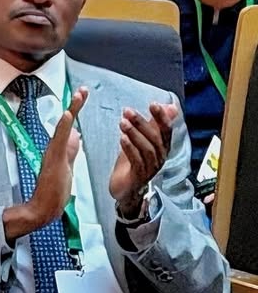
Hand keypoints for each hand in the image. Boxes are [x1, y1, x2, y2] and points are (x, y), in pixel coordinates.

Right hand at [3, 87, 87, 241]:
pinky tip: (68, 115)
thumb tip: (76, 136)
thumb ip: (71, 151)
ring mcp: (53, 154)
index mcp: (59, 150)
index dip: (76, 110)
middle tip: (82, 90)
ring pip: (63, 128)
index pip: (69, 127)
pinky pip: (59, 140)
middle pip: (66, 123)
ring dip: (71, 111)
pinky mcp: (54, 160)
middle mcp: (54, 149)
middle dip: (75, 105)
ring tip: (78, 95)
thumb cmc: (54, 193)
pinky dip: (64, 126)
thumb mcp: (67, 168)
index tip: (82, 95)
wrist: (43, 209)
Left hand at [110, 102, 177, 217]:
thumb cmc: (134, 162)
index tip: (153, 104)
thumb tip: (170, 106)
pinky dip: (129, 148)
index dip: (161, 117)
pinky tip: (121, 138)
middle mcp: (160, 157)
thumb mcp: (143, 140)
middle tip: (128, 111)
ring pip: (146, 148)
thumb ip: (154, 124)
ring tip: (122, 122)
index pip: (166, 130)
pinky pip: (137, 160)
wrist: (125, 188)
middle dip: (142, 123)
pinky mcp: (139, 176)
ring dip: (134, 134)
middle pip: (155, 138)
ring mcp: (151, 167)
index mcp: (163, 147)